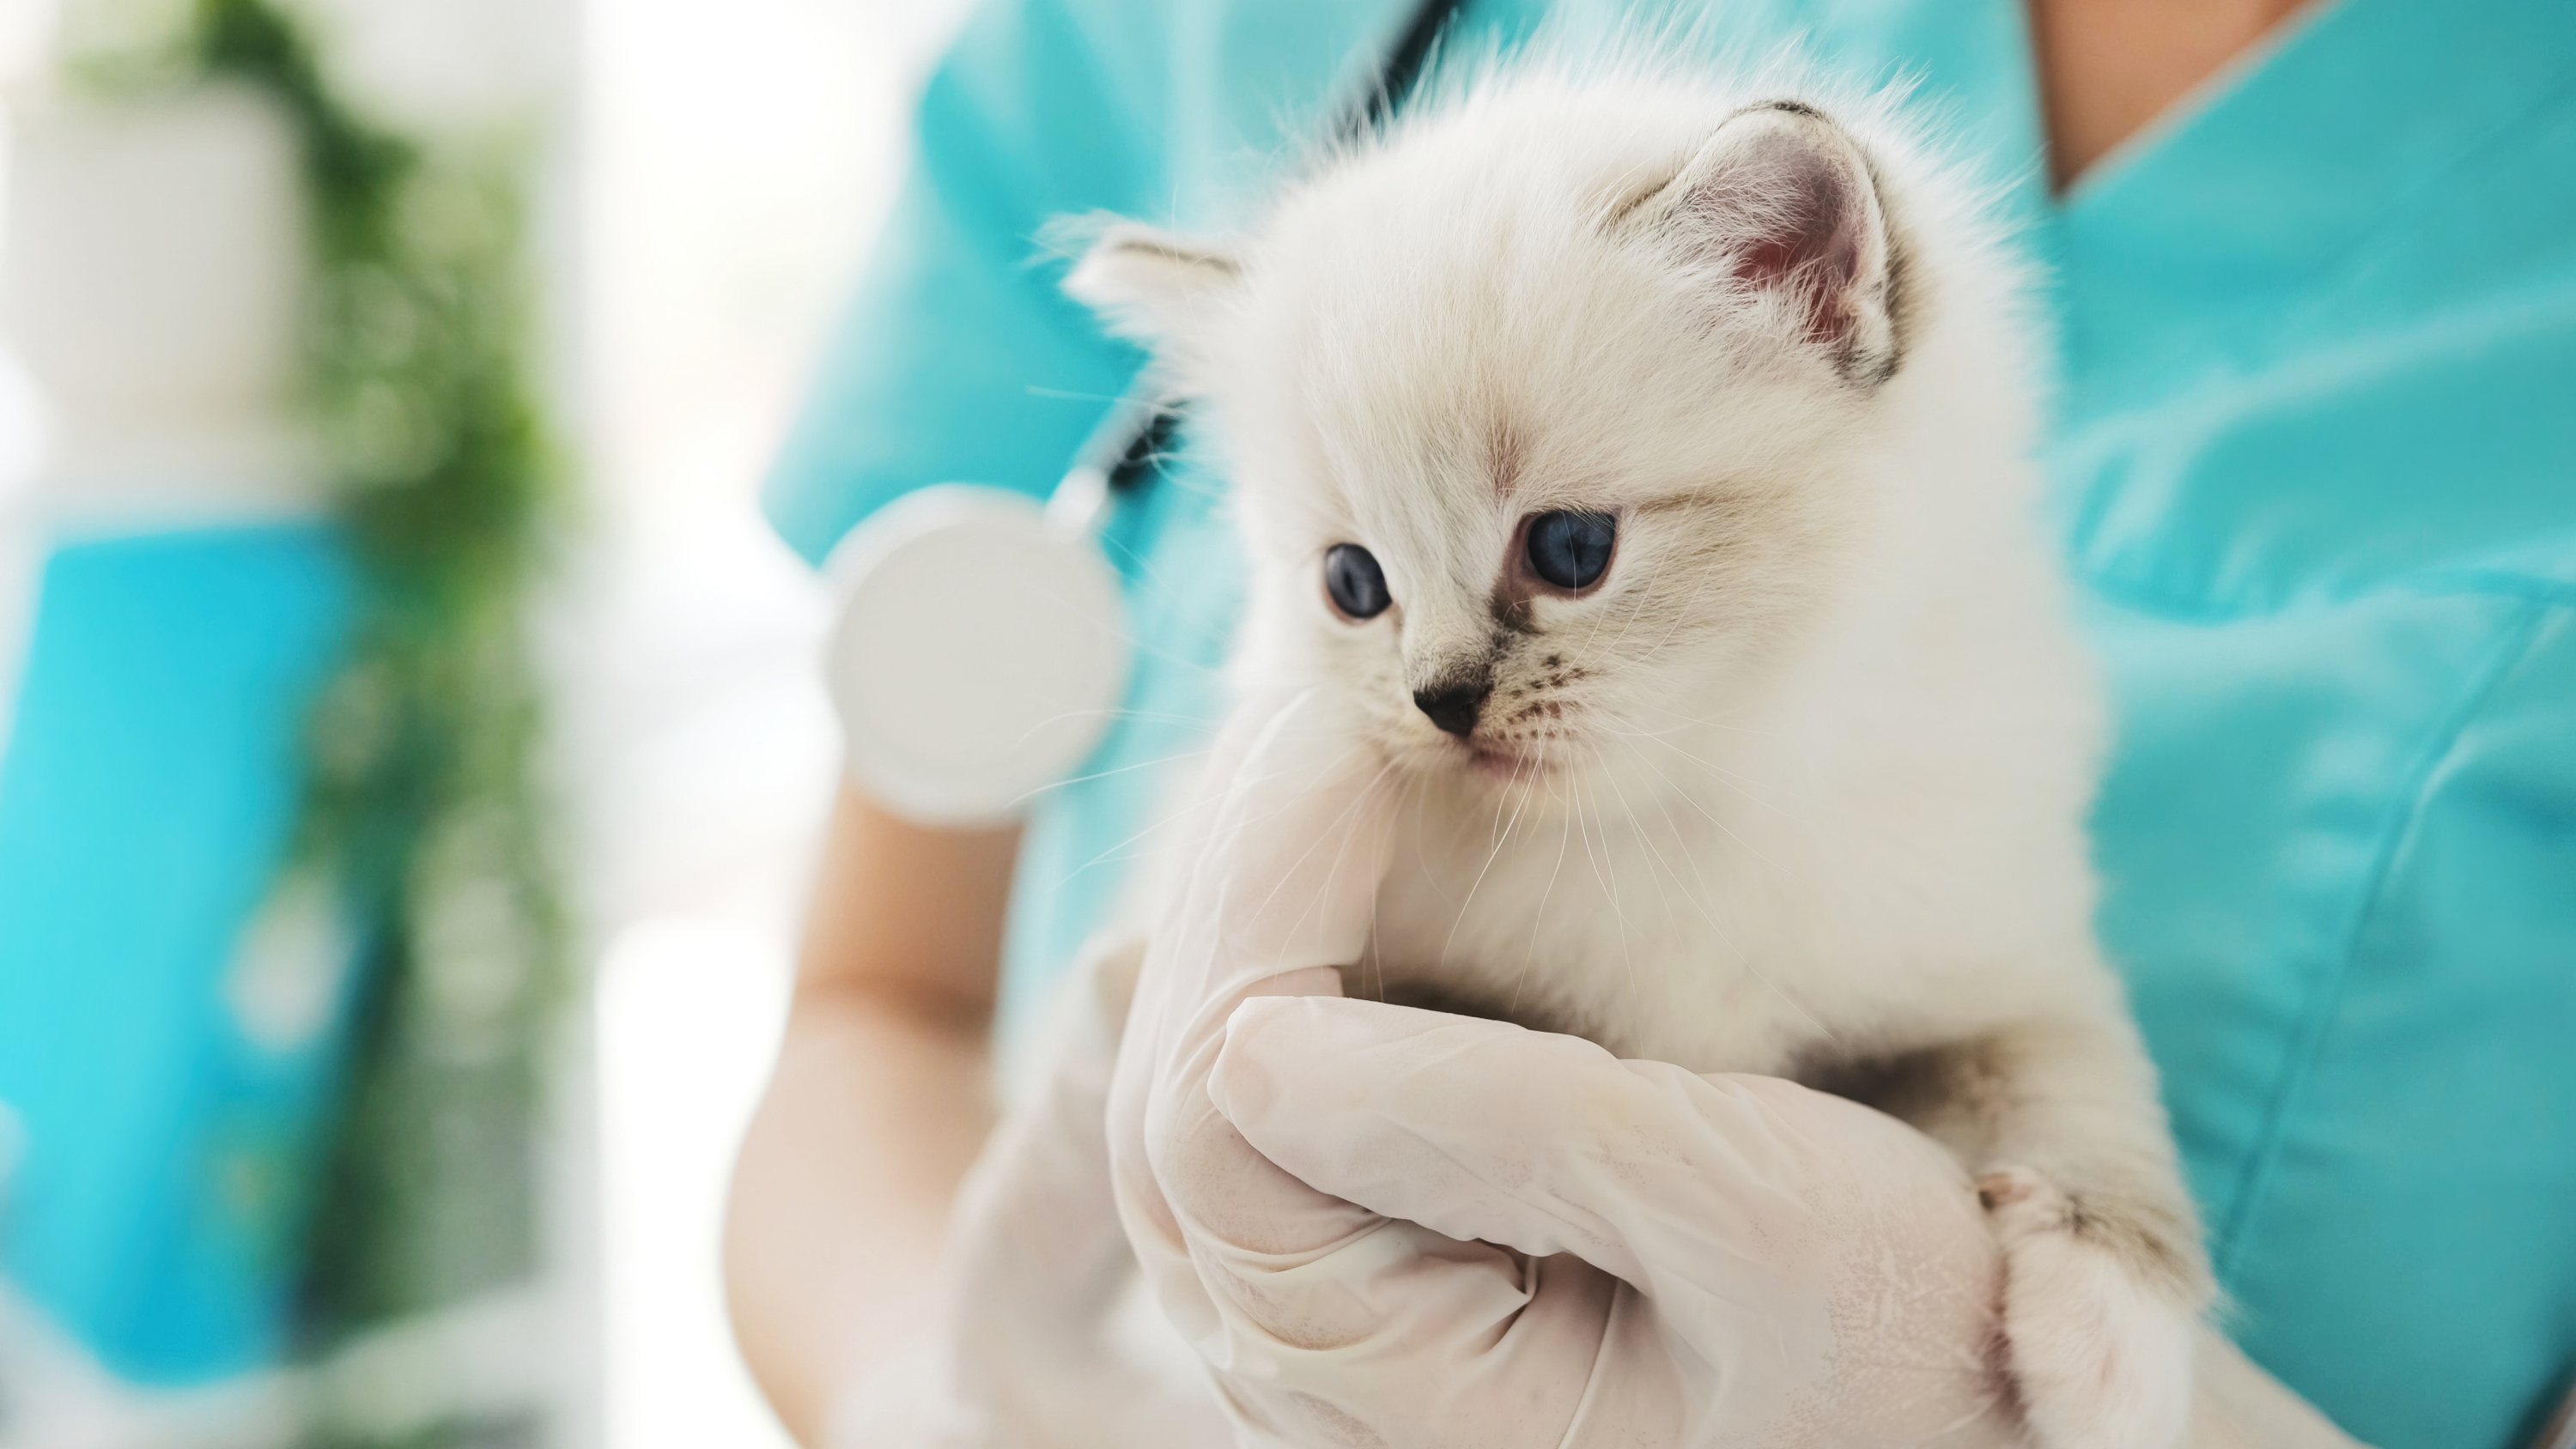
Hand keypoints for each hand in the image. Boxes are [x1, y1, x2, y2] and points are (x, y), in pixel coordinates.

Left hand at [1106, 690, 2019, 1446]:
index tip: (1337, 740)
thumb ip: (1496, 1135)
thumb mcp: (1742, 1217)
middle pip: (1172, 1087)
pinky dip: (1300, 938)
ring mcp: (1333, 1293)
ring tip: (1327, 741)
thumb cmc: (1889, 1322)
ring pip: (1204, 1068)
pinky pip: (1274, 1072)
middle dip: (1234, 877)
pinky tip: (1352, 830)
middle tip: (1316, 706)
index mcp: (1392, 1377)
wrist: (1966, 1391)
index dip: (1251, 907)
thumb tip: (1249, 1045)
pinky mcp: (1376, 1230)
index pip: (1209, 1122)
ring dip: (1253, 897)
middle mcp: (1317, 1356)